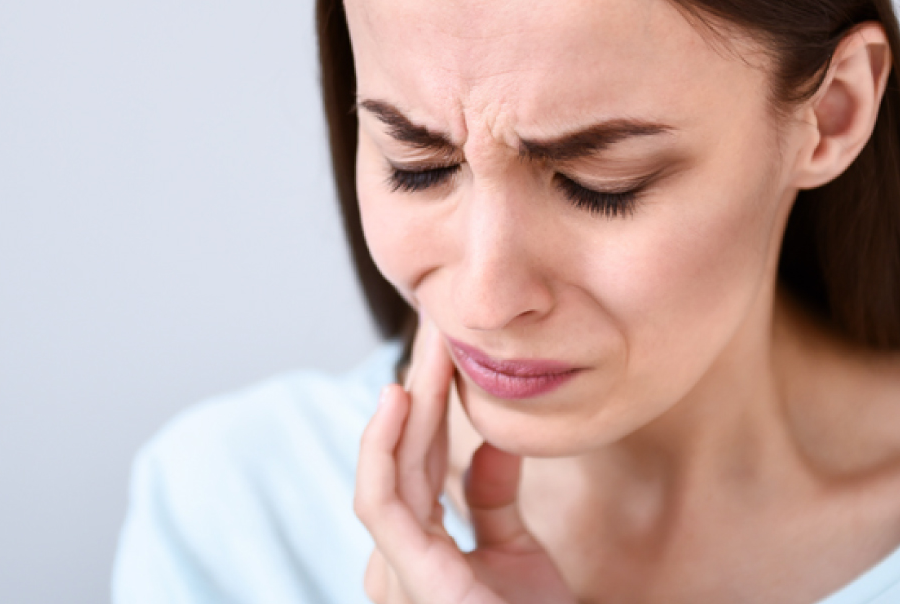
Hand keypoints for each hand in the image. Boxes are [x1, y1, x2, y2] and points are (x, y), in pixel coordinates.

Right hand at [354, 316, 575, 603]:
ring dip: (407, 401)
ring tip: (427, 346)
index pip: (415, 460)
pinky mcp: (411, 581)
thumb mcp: (517, 557)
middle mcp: (397, 560)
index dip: (428, 401)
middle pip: (399, 455)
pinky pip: (383, 504)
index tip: (447, 344)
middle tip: (435, 321)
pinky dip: (384, 448)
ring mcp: (398, 573)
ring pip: (387, 467)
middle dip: (417, 384)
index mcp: (418, 552)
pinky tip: (402, 400)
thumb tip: (489, 445)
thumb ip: (493, 502)